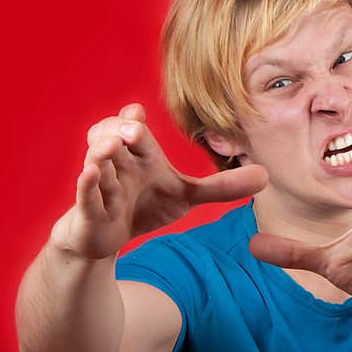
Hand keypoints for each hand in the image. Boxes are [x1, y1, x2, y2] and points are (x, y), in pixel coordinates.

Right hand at [52, 103, 267, 259]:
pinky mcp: (88, 212)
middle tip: (135, 129)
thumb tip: (266, 176)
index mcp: (140, 155)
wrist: (106, 240)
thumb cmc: (144, 207)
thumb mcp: (186, 196)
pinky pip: (85, 194)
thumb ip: (222, 186)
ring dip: (101, 153)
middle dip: (120, 129)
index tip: (138, 112)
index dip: (132, 118)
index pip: (133, 129)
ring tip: (111, 147)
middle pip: (112, 136)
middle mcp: (118, 163)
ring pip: (96, 161)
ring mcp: (101, 185)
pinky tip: (91, 173)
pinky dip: (87, 184)